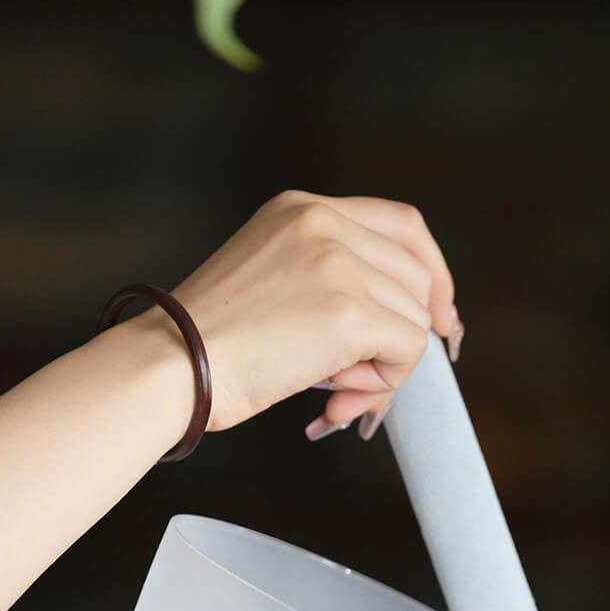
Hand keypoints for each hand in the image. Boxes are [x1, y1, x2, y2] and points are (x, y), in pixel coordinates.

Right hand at [158, 190, 462, 437]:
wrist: (170, 367)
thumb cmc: (207, 347)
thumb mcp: (269, 283)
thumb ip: (330, 283)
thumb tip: (406, 326)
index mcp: (301, 208)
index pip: (402, 225)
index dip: (431, 273)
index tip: (439, 316)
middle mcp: (324, 222)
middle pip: (416, 276)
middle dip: (405, 336)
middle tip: (366, 384)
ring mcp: (338, 263)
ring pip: (413, 319)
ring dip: (384, 370)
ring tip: (334, 395)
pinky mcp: (348, 311)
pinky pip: (406, 350)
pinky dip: (382, 385)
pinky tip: (334, 401)